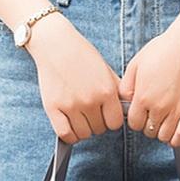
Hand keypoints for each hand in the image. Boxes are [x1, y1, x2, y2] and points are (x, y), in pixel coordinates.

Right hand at [26, 12, 124, 143]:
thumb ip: (116, 91)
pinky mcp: (53, 108)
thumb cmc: (82, 55)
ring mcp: (71, 105)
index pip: (115, 123)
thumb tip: (126, 110)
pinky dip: (69, 136)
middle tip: (90, 113)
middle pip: (99, 129)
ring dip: (83, 130)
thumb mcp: (106, 70)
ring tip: (80, 118)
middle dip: (97, 123)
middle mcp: (90, 100)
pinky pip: (65, 134)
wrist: (56, 44)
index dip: (111, 121)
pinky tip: (70, 127)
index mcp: (106, 91)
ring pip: (83, 134)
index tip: (106, 115)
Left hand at [118, 23, 179, 146]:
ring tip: (164, 121)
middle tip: (153, 115)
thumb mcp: (135, 65)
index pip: (134, 124)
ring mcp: (177, 109)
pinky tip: (174, 133)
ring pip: (164, 136)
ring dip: (162, 132)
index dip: (136, 120)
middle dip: (148, 125)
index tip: (141, 114)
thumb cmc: (162, 51)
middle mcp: (159, 106)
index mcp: (143, 97)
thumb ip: (126, 87)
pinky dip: (177, 139)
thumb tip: (123, 103)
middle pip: (148, 131)